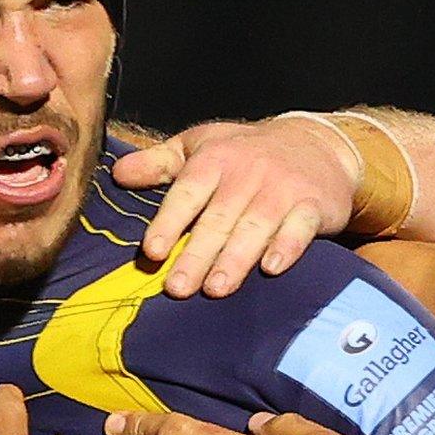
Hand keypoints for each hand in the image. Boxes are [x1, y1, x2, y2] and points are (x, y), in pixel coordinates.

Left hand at [111, 117, 360, 297]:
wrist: (317, 145)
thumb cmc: (247, 151)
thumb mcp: (202, 145)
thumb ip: (159, 163)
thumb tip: (117, 175)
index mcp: (215, 160)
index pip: (187, 194)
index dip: (169, 223)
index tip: (153, 252)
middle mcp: (248, 174)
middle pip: (219, 218)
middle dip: (198, 255)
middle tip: (177, 288)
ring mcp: (282, 190)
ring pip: (256, 227)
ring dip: (236, 259)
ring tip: (216, 289)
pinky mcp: (313, 205)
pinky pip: (300, 227)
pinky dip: (287, 247)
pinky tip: (271, 268)